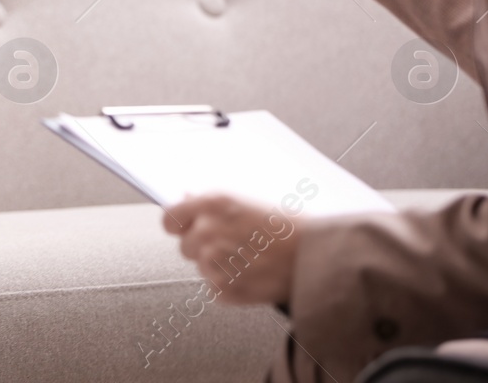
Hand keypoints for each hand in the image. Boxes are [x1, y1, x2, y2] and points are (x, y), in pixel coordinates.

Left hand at [163, 194, 297, 305]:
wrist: (318, 257)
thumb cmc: (289, 226)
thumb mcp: (248, 202)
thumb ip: (212, 204)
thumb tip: (186, 197)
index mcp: (212, 204)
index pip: (169, 218)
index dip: (178, 226)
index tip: (185, 230)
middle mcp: (208, 231)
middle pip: (185, 247)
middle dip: (203, 248)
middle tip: (234, 247)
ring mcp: (214, 263)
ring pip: (201, 269)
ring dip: (218, 268)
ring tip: (250, 261)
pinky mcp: (225, 290)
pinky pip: (215, 290)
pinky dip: (231, 287)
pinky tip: (254, 276)